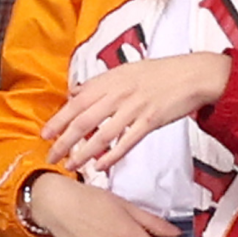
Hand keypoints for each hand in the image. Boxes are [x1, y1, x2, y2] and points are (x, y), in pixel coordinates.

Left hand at [44, 54, 231, 171]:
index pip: (77, 102)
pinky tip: (100, 166)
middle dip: (64, 141)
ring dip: (83, 152)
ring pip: (102, 134)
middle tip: (50, 156)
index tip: (44, 134)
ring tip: (71, 165)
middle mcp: (119, 93)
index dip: (59, 119)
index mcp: (111, 80)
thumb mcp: (126, 70)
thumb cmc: (160, 72)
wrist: (192, 74)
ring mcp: (134, 107)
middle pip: (84, 120)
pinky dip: (111, 156)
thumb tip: (75, 91)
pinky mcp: (150, 121)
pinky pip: (126, 141)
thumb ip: (100, 83)